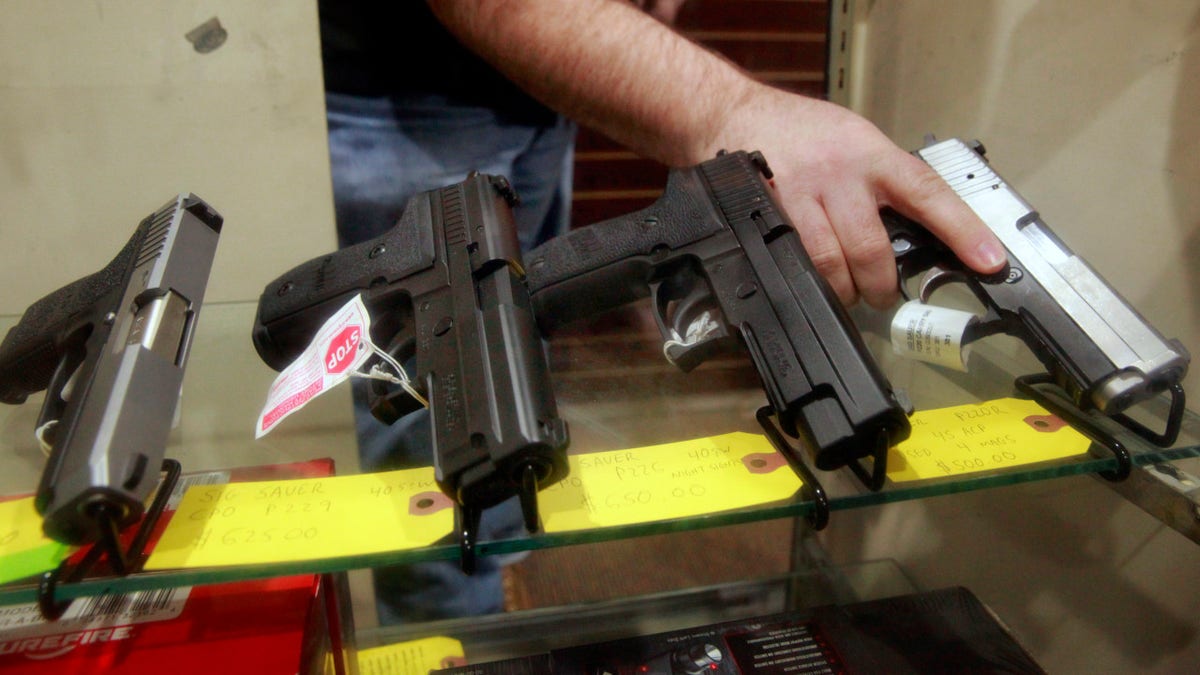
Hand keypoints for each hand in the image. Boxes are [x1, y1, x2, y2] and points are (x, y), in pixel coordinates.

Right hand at [714, 88, 1006, 308]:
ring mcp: (802, 193)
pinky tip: (812, 282)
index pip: (929, 194)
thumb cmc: (803, 133)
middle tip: (882, 297)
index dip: (963, 231)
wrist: (735, 114)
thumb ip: (884, 182)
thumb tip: (921, 232)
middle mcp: (841, 173)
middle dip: (880, 285)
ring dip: (843, 290)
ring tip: (847, 294)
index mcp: (873, 155)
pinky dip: (808, 279)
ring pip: (830, 262)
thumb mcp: (855, 142)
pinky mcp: (768, 211)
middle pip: (870, 247)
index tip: (989, 261)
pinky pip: (794, 260)